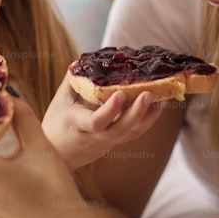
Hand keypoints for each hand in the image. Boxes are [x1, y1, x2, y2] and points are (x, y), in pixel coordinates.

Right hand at [42, 80, 165, 169]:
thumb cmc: (56, 124)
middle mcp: (94, 137)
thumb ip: (73, 81)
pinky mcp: (115, 143)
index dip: (110, 110)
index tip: (120, 94)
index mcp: (77, 125)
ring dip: (148, 116)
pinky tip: (158, 105)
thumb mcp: (59, 101)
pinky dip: (147, 120)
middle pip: (119, 130)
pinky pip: (133, 133)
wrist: (58, 155)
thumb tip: (81, 62)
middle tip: (149, 94)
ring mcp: (107, 142)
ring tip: (162, 97)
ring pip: (130, 134)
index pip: (95, 122)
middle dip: (136, 113)